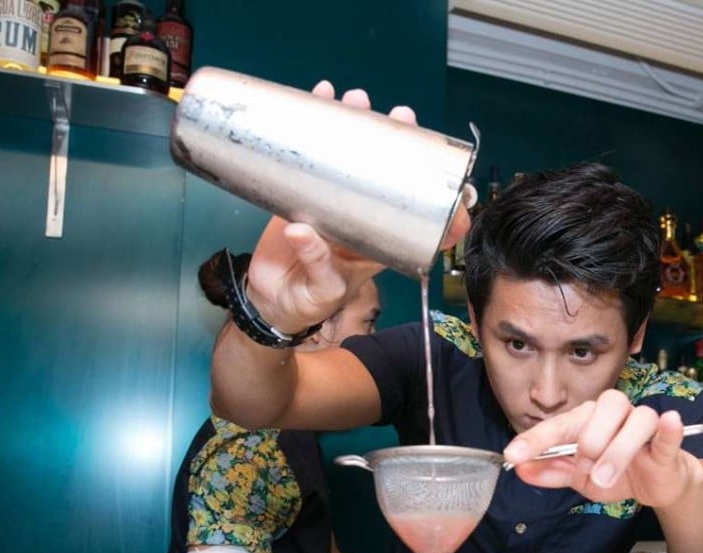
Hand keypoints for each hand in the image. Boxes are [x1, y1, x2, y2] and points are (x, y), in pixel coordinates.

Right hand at [244, 81, 470, 332]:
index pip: (409, 204)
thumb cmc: (310, 301)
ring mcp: (330, 199)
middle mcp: (359, 212)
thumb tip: (300, 232)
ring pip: (348, 155)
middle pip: (381, 168)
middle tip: (396, 115)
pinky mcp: (301, 194)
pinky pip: (310, 157)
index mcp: (378, 237)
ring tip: (354, 100)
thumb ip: (317, 261)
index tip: (430, 153)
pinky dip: (312, 129)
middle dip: (390, 138)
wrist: (272, 301)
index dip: (422, 178)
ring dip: (353, 124)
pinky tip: (318, 102)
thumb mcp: (324, 288)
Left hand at [502, 389, 702, 505]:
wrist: (656, 486)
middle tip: (585, 470)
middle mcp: (613, 414)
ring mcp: (642, 424)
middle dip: (586, 446)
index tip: (513, 455)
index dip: (535, 439)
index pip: (558, 425)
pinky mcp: (667, 442)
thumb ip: (551, 472)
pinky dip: (668, 428)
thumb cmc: (616, 473)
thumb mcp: (578, 478)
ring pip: (632, 421)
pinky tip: (668, 421)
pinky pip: (668, 431)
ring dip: (616, 451)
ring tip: (604, 477)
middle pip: (596, 412)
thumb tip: (520, 469)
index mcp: (587, 420)